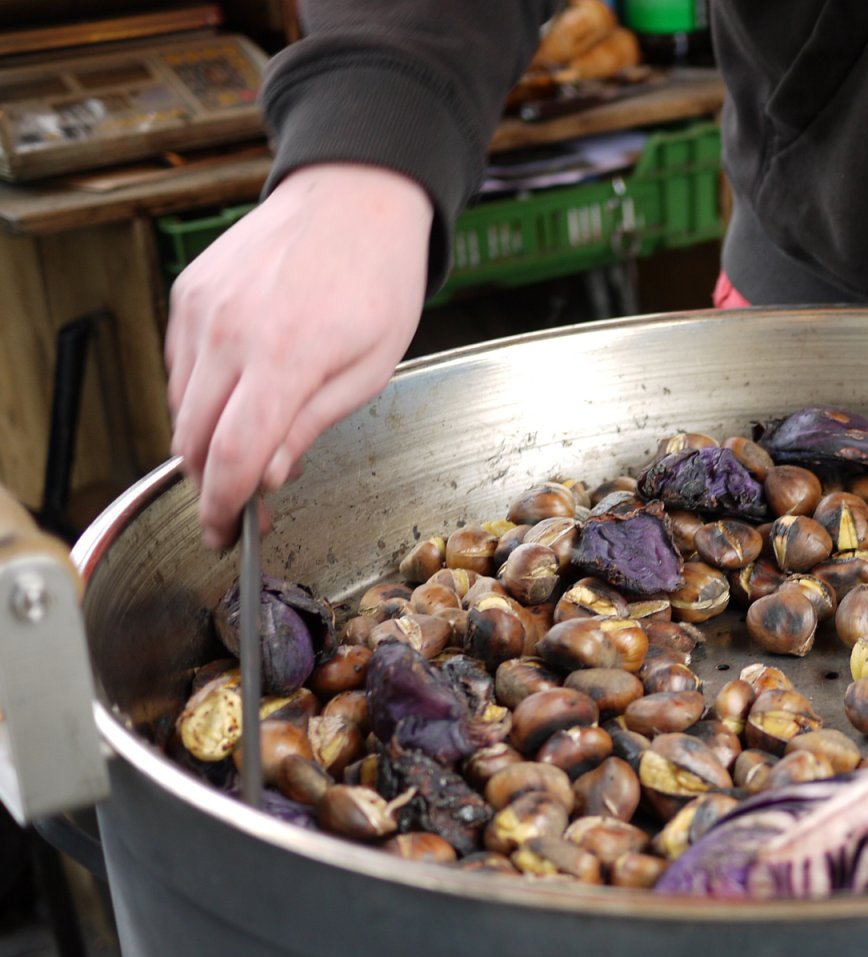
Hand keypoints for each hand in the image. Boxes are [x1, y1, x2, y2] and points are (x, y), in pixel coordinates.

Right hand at [166, 163, 432, 548]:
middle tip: (237, 511)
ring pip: (179, 406)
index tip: (224, 536)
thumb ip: (310, 426)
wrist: (354, 197)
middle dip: (209, 485)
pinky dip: (199, 397)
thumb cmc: (377, 280)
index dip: (222, 507)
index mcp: (285, 355)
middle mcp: (229, 330)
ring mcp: (201, 308)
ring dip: (205, 442)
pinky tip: (238, 399)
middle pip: (193, 438)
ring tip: (250, 449)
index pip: (232, 454)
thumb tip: (264, 478)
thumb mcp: (369, 369)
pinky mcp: (188, 292)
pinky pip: (178, 366)